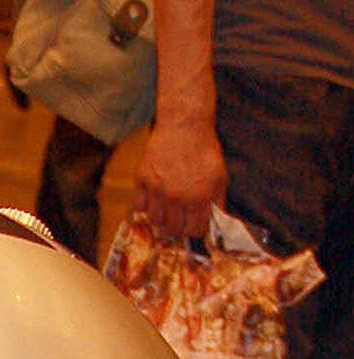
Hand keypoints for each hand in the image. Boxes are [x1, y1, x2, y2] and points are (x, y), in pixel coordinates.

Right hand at [135, 111, 226, 240]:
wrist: (184, 128)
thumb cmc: (204, 152)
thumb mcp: (219, 178)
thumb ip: (216, 202)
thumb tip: (213, 223)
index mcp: (200, 197)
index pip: (194, 230)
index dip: (195, 230)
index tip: (194, 225)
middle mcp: (177, 197)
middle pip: (173, 229)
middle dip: (178, 227)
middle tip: (180, 219)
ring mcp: (157, 190)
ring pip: (155, 220)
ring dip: (162, 218)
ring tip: (167, 210)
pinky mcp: (142, 181)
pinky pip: (139, 206)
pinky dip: (146, 206)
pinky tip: (154, 199)